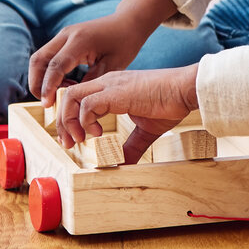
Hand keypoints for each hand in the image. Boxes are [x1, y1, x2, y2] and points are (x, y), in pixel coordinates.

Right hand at [29, 12, 155, 108]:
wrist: (127, 22)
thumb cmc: (124, 43)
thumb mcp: (113, 66)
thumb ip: (91, 81)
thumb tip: (72, 98)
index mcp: (80, 40)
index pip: (56, 66)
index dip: (48, 87)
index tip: (46, 104)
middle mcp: (66, 35)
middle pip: (38, 60)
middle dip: (36, 83)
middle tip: (46, 102)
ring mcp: (63, 35)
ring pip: (39, 58)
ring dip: (41, 78)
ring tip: (58, 94)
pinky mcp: (63, 39)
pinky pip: (48, 57)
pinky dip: (49, 72)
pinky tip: (65, 84)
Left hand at [57, 65, 199, 163]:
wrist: (185, 90)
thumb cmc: (169, 104)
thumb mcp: (146, 130)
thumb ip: (132, 146)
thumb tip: (124, 165)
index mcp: (111, 88)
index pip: (78, 97)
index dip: (71, 119)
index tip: (76, 140)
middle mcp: (106, 83)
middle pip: (68, 96)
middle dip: (63, 122)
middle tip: (69, 144)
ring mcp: (109, 86)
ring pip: (71, 97)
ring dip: (70, 121)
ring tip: (80, 139)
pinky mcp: (115, 93)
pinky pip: (87, 104)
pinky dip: (85, 121)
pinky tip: (97, 133)